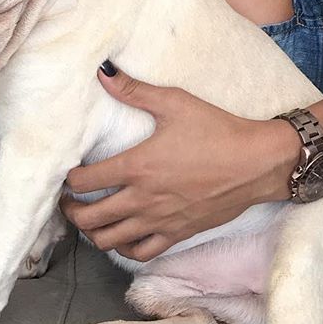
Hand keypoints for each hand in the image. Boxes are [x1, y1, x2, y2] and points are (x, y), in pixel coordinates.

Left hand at [61, 65, 297, 261]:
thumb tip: (103, 71)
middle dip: (71, 211)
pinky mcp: (178, 233)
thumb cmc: (215, 129)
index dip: (68, 179)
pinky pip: (140, 252)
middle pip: (90, 218)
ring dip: (92, 232)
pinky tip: (121, 236)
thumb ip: (135, 89)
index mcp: (137, 166)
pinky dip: (124, 248)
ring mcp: (160, 220)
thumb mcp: (175, 102)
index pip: (84, 181)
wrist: (255, 162)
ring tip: (89, 220)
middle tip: (68, 201)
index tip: (67, 173)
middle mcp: (143, 199)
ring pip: (110, 240)